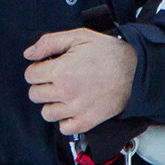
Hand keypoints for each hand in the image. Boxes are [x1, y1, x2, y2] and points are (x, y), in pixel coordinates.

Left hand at [23, 29, 137, 134]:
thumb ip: (49, 42)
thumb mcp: (79, 37)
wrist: (136, 70)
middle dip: (42, 84)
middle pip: (35, 94)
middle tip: (56, 78)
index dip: (38, 68)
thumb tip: (29, 54)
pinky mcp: (87, 121)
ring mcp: (76, 109)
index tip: (47, 66)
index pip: (30, 75)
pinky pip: (63, 128)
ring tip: (64, 93)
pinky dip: (65, 119)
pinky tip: (72, 107)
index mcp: (61, 70)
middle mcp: (66, 92)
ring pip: (46, 113)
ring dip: (51, 103)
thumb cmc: (109, 52)